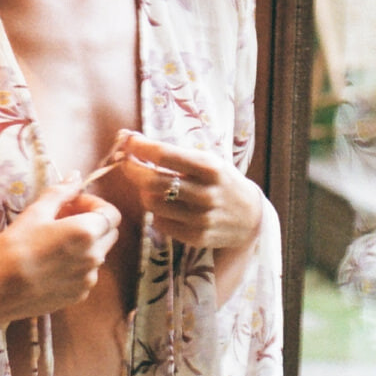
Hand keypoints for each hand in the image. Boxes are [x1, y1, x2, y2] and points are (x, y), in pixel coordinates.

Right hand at [0, 181, 120, 325]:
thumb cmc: (13, 247)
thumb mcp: (35, 212)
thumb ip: (61, 192)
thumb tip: (76, 177)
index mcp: (87, 232)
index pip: (112, 213)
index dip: (94, 204)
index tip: (73, 204)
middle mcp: (95, 257)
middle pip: (108, 233)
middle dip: (92, 222)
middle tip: (64, 219)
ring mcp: (88, 279)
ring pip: (98, 253)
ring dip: (85, 243)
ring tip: (54, 241)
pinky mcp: (79, 295)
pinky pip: (86, 273)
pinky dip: (76, 264)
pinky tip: (51, 263)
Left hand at [112, 131, 261, 250]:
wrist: (250, 217)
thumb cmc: (221, 181)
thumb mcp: (206, 161)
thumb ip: (172, 152)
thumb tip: (129, 138)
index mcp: (210, 167)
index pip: (164, 155)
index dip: (139, 148)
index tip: (127, 142)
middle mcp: (206, 194)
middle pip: (153, 181)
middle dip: (132, 169)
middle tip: (126, 162)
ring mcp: (202, 218)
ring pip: (152, 203)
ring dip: (145, 192)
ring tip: (152, 187)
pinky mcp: (197, 237)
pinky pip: (160, 223)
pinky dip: (157, 213)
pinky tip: (167, 206)